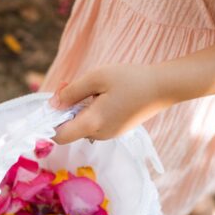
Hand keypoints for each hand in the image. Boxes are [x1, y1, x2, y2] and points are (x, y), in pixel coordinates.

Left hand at [50, 64, 173, 143]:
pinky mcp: (117, 129)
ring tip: (88, 87)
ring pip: (82, 125)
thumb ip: (71, 92)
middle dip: (64, 109)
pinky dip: (90, 110)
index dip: (50, 122)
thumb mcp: (96, 78)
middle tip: (68, 84)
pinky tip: (99, 94)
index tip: (53, 103)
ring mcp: (110, 134)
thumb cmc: (130, 79)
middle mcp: (99, 134)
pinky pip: (95, 123)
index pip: (59, 136)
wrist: (164, 87)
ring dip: (77, 108)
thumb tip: (52, 105)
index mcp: (93, 124)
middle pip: (69, 129)